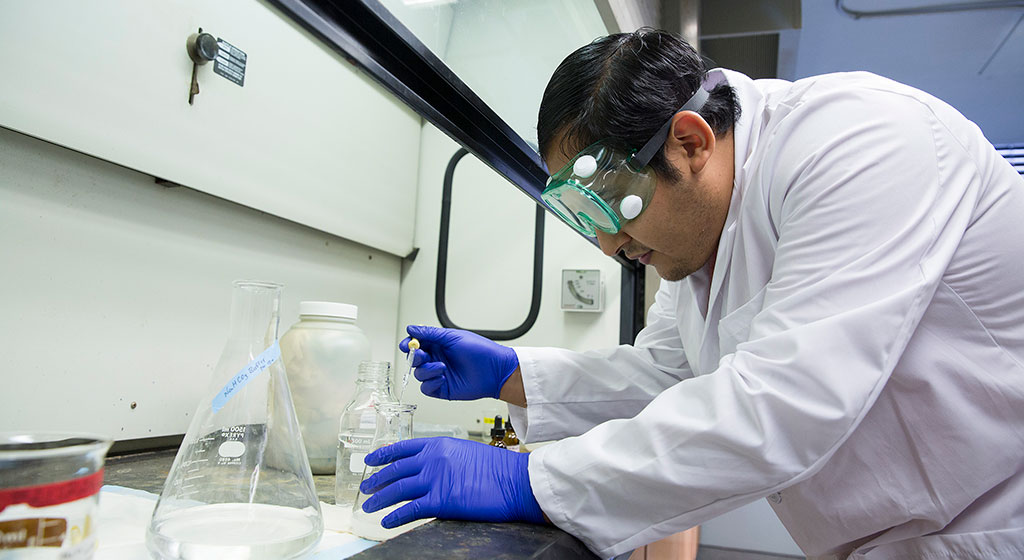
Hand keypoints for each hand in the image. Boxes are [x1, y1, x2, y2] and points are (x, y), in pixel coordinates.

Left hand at [359, 437, 544, 527]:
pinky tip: (387, 522)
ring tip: (370, 506)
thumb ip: (445, 457)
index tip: (372, 460)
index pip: (403, 448)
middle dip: (377, 479)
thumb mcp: (466, 452)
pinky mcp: (440, 501)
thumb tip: (430, 468)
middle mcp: (432, 459)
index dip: (384, 455)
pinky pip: (409, 510)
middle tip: (367, 486)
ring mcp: (435, 479)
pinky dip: (395, 517)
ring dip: (379, 499)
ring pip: (397, 489)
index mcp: (439, 444)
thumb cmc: (499, 468)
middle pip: (396, 470)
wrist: (515, 481)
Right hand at [400, 326, 518, 400]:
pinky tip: (442, 377)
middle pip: (415, 360)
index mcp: (439, 345)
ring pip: (419, 374)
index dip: (409, 344)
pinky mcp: (442, 389)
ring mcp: (439, 374)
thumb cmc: (481, 351)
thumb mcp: (453, 337)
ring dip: (427, 370)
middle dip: (415, 357)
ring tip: (442, 367)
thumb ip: (430, 333)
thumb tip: (412, 329)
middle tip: (423, 355)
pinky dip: (431, 383)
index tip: (407, 344)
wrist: (495, 370)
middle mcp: (437, 359)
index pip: (417, 344)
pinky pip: (427, 388)